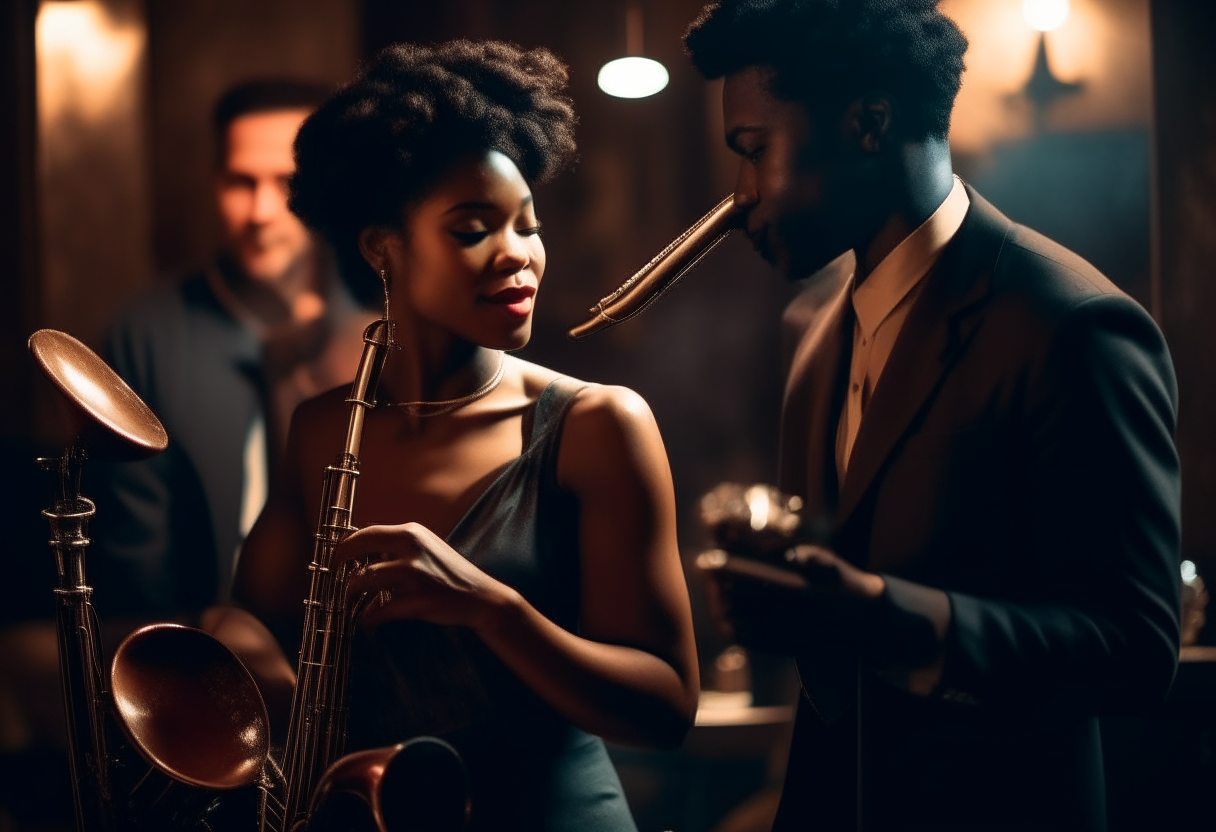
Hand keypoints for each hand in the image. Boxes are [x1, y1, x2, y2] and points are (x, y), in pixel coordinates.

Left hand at [340, 523, 515, 630]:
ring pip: (364, 579)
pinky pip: (381, 610)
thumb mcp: (425, 550)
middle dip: (339, 564)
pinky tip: (367, 621)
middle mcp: (412, 547)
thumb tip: (360, 556)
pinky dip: (369, 617)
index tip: (335, 559)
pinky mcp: (420, 599)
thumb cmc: (449, 575)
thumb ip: (396, 549)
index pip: (366, 532)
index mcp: (411, 532)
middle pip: (359, 548)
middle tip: (333, 578)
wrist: (482, 597)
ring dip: (350, 594)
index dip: (344, 546)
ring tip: (349, 603)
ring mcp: (416, 573)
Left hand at [697, 545, 884, 654]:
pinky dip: (739, 636)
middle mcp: (794, 616)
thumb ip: (813, 557)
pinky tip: (727, 625)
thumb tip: (794, 556)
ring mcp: (791, 635)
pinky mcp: (790, 648)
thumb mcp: (834, 564)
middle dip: (722, 590)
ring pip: (748, 627)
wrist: (869, 622)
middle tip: (707, 576)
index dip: (732, 574)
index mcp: (803, 593)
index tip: (713, 563)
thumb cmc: (846, 585)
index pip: (757, 583)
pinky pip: (758, 646)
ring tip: (714, 599)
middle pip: (747, 604)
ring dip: (726, 613)